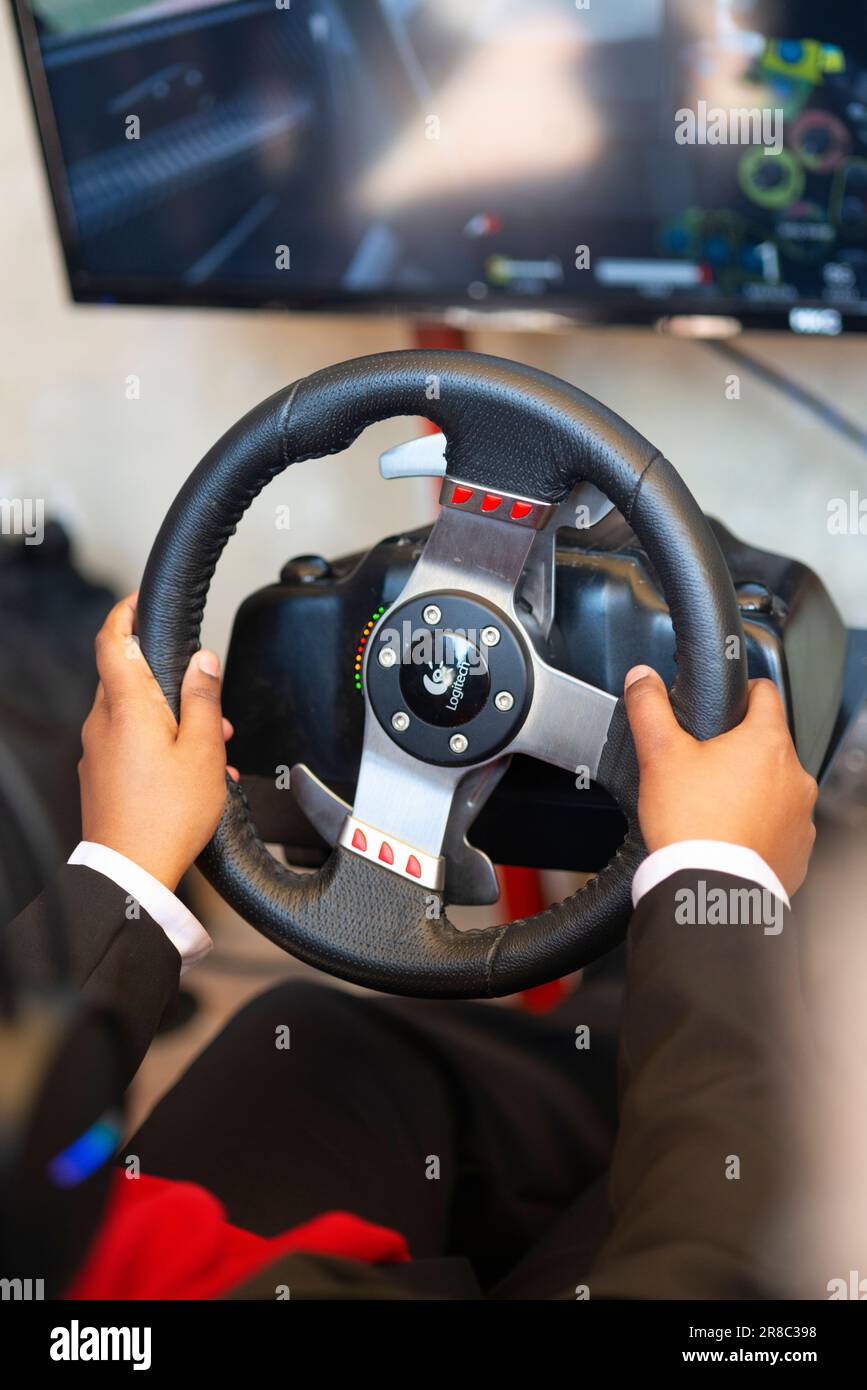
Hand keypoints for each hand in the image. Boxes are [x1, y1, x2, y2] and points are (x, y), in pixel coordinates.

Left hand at [78, 594, 236, 890]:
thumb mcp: (203, 748)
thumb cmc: (167, 815)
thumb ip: (202, 697)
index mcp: (126, 706)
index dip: (124, 613)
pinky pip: (129, 745)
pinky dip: (159, 746)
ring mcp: (96, 751)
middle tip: (208, 701)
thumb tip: (203, 661)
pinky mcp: (100, 776)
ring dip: (171, 720)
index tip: (140, 602)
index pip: (111, 639)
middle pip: (129, 678)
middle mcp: (102, 723)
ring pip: (133, 715)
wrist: (132, 871)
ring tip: (210, 749)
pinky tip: (191, 774)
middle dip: (170, 681)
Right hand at [623, 666, 817, 896]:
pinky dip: (758, 827)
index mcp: (767, 743)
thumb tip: (641, 679)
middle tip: (703, 767)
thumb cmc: (691, 825)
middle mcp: (795, 777)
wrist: (708, 891)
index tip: (728, 702)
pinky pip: (778, 828)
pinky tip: (728, 835)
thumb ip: (650, 709)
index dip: (743, 691)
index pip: (766, 694)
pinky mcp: (796, 851)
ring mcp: (800, 816)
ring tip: (712, 807)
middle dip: (739, 751)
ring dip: (751, 790)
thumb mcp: (660, 755)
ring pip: (775, 788)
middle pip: (768, 746)